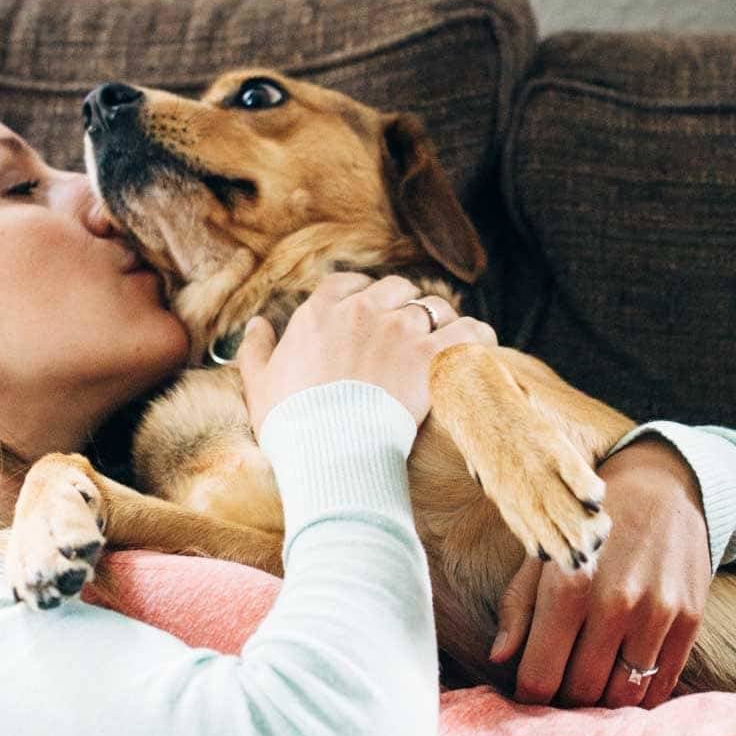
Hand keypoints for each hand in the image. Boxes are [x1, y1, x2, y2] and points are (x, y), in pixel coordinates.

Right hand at [235, 271, 497, 439]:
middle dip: (402, 304)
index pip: (347, 283)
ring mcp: (400, 331)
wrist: (329, 452)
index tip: (367, 309)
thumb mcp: (258, 385)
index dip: (361, 293)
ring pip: (432, 306)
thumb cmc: (290, 424)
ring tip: (442, 340)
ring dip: (438, 320)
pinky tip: (480, 345)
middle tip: (407, 330)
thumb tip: (256, 324)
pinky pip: (469, 330)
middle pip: (395, 288)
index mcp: (319, 313)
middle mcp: (361, 311)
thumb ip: (255, 349)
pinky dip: (477, 335)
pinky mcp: (432, 357)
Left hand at [489, 435, 712, 707]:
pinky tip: (622, 679)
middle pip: (580, 691)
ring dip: (601, 703)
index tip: (528, 690)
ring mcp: (656, 614)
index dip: (529, 694)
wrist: (658, 489)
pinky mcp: (688, 620)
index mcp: (567, 586)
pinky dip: (638, 695)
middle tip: (557, 688)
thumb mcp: (541, 554)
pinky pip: (660, 684)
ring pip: (621, 696)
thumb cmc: (586, 528)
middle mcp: (615, 603)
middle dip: (563, 700)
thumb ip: (518, 607)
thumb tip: (499, 658)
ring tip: (589, 684)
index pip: (540, 675)